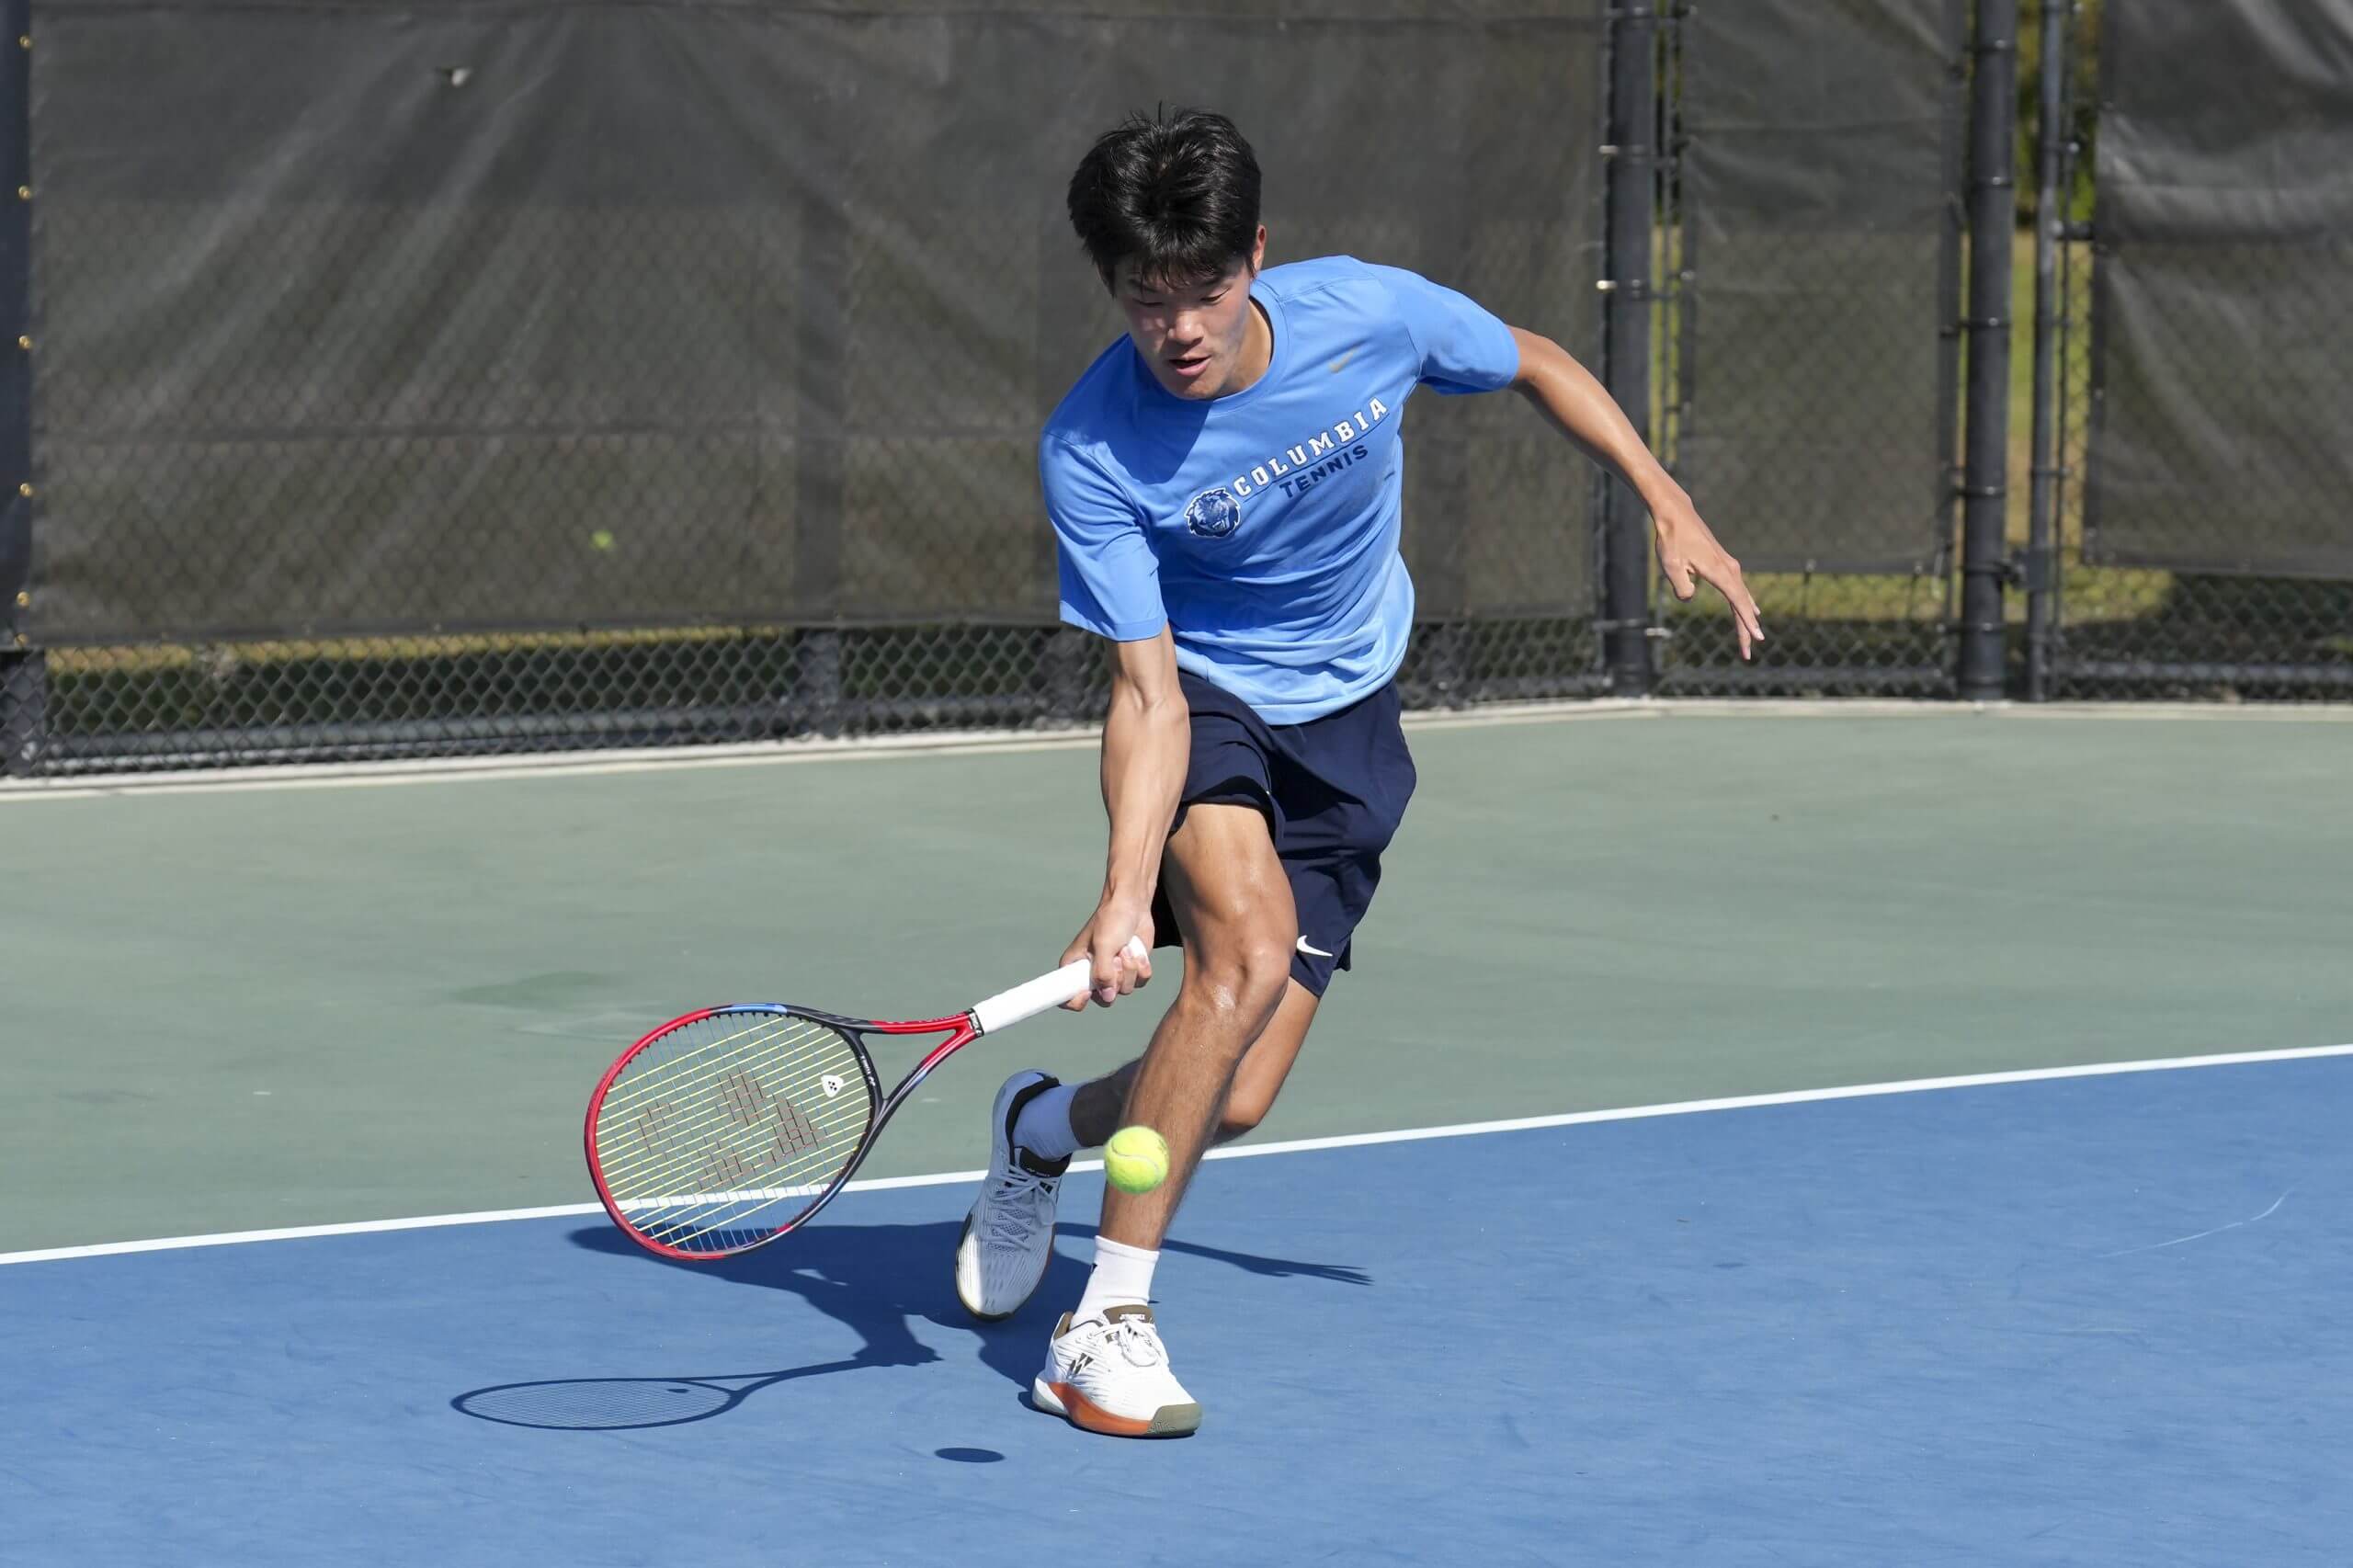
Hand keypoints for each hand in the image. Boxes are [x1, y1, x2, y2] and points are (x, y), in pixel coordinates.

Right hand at [1059, 901, 1154, 1010]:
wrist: (1132, 905)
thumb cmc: (1111, 919)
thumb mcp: (1104, 946)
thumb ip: (1103, 974)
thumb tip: (1107, 997)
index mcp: (1075, 968)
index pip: (1067, 997)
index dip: (1077, 1001)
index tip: (1089, 991)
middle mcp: (1092, 974)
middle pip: (1103, 999)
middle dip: (1115, 979)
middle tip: (1115, 958)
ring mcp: (1113, 973)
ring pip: (1125, 990)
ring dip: (1129, 968)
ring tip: (1125, 948)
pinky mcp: (1131, 970)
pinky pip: (1140, 982)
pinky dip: (1142, 967)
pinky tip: (1137, 951)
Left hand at [1654, 488, 1764, 659]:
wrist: (1675, 514)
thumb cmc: (1671, 539)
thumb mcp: (1670, 566)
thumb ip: (1681, 587)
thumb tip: (1689, 598)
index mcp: (1719, 571)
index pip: (1738, 602)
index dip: (1746, 622)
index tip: (1756, 638)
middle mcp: (1729, 568)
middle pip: (1742, 604)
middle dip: (1746, 628)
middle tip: (1748, 652)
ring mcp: (1728, 565)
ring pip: (1741, 596)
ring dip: (1745, 617)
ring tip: (1752, 636)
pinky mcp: (1722, 562)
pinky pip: (1737, 588)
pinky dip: (1743, 602)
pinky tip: (1750, 609)